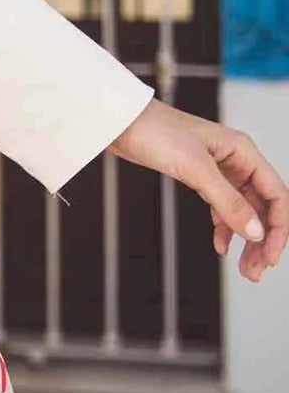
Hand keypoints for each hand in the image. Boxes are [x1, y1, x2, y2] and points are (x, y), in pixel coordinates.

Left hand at [108, 97, 286, 282]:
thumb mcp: (195, 169)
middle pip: (261, 206)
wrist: (119, 122)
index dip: (278, 227)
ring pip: (242, 209)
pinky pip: (221, 206)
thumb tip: (255, 232)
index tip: (270, 254)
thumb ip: (227, 201)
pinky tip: (221, 245)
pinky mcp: (198, 176)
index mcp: (242, 151)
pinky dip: (223, 227)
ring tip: (244, 267)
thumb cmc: (154, 130)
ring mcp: (217, 169)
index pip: (276, 195)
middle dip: (262, 240)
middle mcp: (235, 160)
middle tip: (255, 270)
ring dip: (244, 238)